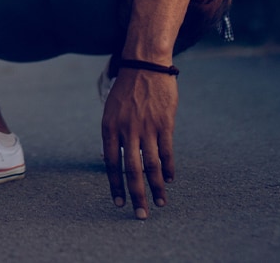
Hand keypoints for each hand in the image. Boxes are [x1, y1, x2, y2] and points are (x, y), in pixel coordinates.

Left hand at [100, 69, 177, 218]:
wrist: (145, 65)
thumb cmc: (127, 89)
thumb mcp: (112, 110)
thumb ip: (114, 134)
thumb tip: (116, 159)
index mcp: (109, 128)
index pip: (110, 164)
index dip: (114, 185)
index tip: (118, 203)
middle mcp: (126, 130)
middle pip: (130, 170)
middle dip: (135, 195)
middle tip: (140, 214)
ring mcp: (146, 127)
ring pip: (151, 165)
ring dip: (156, 187)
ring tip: (160, 203)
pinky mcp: (165, 124)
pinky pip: (167, 152)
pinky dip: (169, 169)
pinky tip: (170, 181)